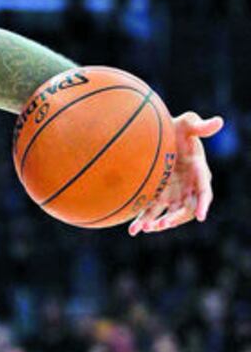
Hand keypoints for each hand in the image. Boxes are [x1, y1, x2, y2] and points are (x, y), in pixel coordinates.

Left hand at [128, 112, 223, 235]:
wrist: (156, 136)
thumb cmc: (175, 128)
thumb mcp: (186, 123)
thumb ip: (199, 125)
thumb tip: (218, 121)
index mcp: (198, 172)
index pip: (205, 191)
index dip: (204, 204)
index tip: (202, 216)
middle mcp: (188, 187)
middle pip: (186, 209)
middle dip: (176, 219)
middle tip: (163, 224)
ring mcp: (172, 193)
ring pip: (168, 214)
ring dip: (159, 223)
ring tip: (146, 228)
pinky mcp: (156, 196)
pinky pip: (151, 212)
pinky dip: (143, 221)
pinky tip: (133, 230)